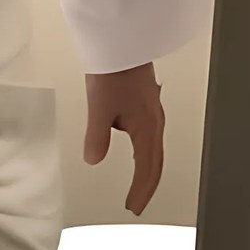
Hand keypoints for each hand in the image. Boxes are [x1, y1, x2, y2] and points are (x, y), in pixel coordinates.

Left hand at [83, 63, 164, 215]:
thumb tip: (94, 159)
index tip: (133, 207)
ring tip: (138, 185)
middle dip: (146, 185)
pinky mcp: (148, 103)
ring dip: (147, 170)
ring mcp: (153, 112)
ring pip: (154, 150)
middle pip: (155, 162)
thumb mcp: (99, 107)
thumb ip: (97, 137)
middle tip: (136, 204)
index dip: (141, 190)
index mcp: (147, 128)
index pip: (147, 169)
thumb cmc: (114, 71)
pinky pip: (151, 137)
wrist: (125, 42)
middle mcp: (155, 122)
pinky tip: (137, 152)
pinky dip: (146, 153)